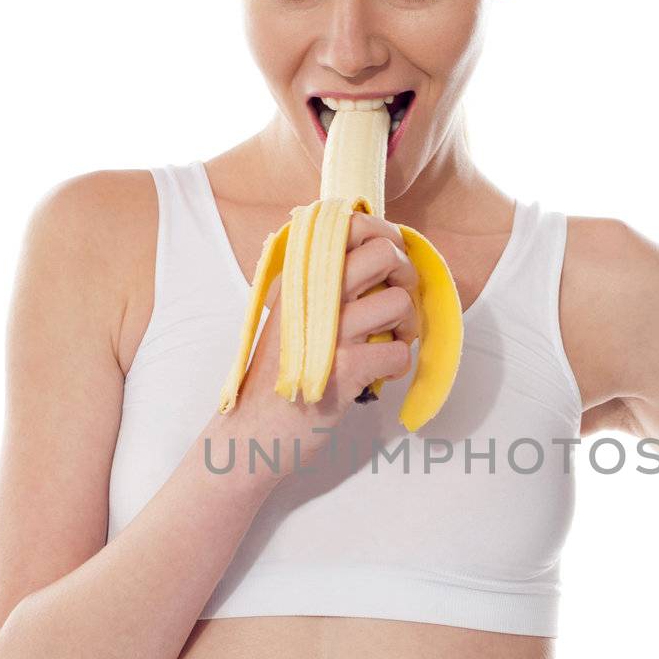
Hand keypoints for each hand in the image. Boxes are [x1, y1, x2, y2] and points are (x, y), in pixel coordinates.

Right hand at [237, 213, 419, 470]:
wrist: (251, 433)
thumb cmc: (279, 375)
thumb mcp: (289, 316)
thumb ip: (321, 285)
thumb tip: (375, 253)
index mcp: (297, 278)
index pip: (349, 226)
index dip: (384, 235)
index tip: (390, 259)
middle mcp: (310, 296)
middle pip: (383, 253)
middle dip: (405, 276)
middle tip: (396, 301)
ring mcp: (327, 333)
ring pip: (398, 301)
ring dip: (407, 325)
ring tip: (388, 342)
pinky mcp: (344, 370)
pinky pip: (398, 351)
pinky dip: (397, 364)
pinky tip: (378, 373)